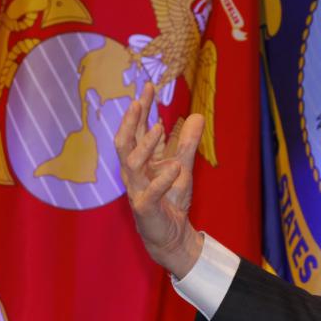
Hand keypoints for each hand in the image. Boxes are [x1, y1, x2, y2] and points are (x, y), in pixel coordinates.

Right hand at [115, 82, 204, 277]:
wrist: (172, 235)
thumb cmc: (171, 199)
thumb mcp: (183, 166)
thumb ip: (186, 142)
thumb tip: (195, 114)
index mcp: (140, 161)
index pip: (136, 130)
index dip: (140, 108)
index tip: (147, 86)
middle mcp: (134, 173)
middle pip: (124, 142)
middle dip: (131, 120)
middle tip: (140, 99)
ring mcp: (137, 190)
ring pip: (132, 164)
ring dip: (145, 144)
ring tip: (159, 126)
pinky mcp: (145, 208)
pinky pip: (150, 192)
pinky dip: (162, 179)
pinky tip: (174, 167)